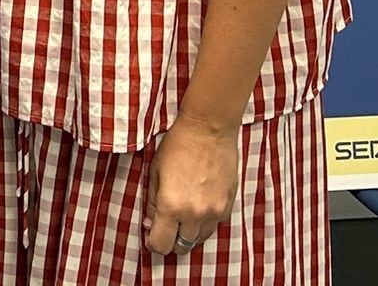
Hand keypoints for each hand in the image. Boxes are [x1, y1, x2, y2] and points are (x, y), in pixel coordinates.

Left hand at [143, 115, 239, 254]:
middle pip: (181, 247)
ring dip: (188, 233)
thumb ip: (152, 202)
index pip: (161, 245)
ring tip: (183, 213)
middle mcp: (194, 215)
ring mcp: (213, 213)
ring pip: (199, 240)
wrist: (209, 129)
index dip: (153, 243)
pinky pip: (213, 226)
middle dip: (170, 240)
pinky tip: (198, 204)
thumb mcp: (155, 172)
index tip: (151, 234)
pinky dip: (203, 222)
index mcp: (171, 206)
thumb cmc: (178, 146)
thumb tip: (150, 224)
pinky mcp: (227, 207)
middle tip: (166, 225)